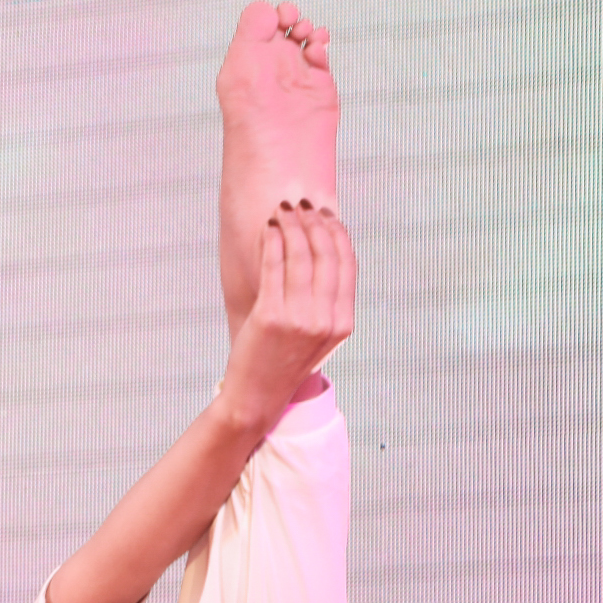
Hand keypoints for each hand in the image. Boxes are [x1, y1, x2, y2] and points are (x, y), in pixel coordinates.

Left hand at [217, 201, 355, 430]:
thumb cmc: (282, 361)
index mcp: (342, 323)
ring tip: (282, 210)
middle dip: (314, 222)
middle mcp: (326, 320)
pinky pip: (274, 265)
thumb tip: (324, 252)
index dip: (337, 233)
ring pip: (300, 254)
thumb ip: (326, 302)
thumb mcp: (316, 336)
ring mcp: (300, 319)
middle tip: (301, 205)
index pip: (347, 264)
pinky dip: (272, 239)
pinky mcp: (271, 316)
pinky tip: (268, 227)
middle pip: (326, 253)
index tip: (326, 214)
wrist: (256, 397)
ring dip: (292, 224)